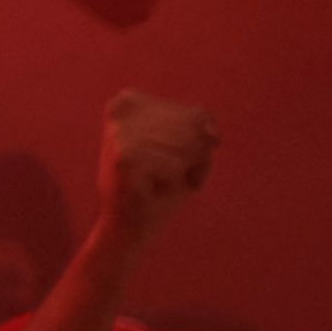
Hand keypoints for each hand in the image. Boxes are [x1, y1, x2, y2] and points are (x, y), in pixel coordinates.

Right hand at [100, 92, 218, 236]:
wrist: (129, 228)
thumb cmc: (161, 188)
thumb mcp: (187, 151)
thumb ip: (203, 133)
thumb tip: (212, 135)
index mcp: (130, 102)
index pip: (197, 116)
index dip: (199, 148)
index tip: (177, 164)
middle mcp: (121, 111)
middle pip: (193, 130)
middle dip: (192, 159)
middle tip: (168, 178)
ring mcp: (119, 133)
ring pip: (187, 147)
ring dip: (184, 171)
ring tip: (161, 184)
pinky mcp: (123, 157)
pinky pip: (176, 164)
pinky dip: (174, 182)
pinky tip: (153, 189)